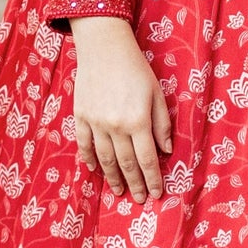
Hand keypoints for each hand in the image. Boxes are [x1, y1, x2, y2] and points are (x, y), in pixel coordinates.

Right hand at [70, 17, 172, 201]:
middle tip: (139, 199)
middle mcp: (116, 126)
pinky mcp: (81, 116)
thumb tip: (167, 151)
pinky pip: (84, 144)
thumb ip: (162, 124)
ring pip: (104, 159)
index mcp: (138, 121)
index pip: (147, 159)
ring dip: (112, 178)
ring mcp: (96, 123)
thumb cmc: (136, 68)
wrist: (104, 47)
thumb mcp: (157, 93)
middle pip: (126, 164)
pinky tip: (95, 170)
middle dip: (134, 184)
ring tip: (118, 191)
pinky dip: (89, 159)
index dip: (152, 179)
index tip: (156, 193)